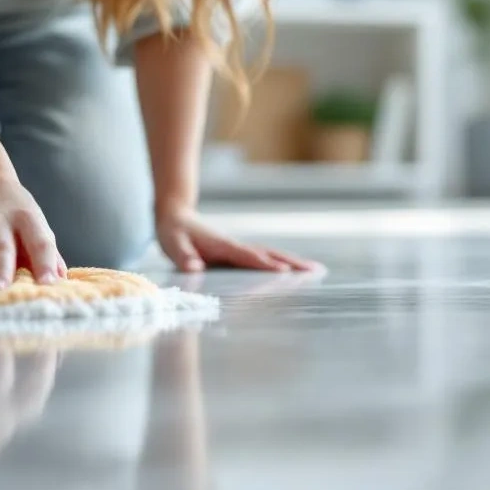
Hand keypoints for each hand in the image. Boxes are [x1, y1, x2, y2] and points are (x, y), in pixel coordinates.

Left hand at [155, 204, 321, 272]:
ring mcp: (239, 249)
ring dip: (293, 262)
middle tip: (316, 270)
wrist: (176, 216)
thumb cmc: (174, 232)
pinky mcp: (238, 253)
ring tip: (317, 270)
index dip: (264, 264)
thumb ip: (184, 257)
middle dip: (292, 262)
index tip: (284, 271)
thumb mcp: (172, 244)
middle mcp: (235, 246)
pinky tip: (294, 273)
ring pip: (271, 255)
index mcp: (222, 245)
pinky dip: (281, 264)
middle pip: (269, 253)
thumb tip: (195, 269)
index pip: (247, 256)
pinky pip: (264, 259)